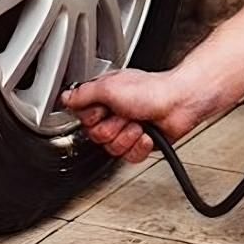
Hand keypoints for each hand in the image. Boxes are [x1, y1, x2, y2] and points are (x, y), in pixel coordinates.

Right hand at [60, 66, 220, 163]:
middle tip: (124, 115)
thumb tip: (64, 97)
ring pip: (112, 149)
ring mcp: (127, 129)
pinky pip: (129, 157)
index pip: (82, 117)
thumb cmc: (151, 89)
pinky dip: (139, 146)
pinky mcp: (140, 143)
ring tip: (138, 123)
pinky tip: (146, 133)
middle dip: (112, 128)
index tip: (103, 109)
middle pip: (96, 136)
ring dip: (127, 136)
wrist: (179, 103)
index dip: (92, 117)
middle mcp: (113, 113)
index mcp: (103, 97)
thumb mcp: (109, 86)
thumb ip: (83, 94)